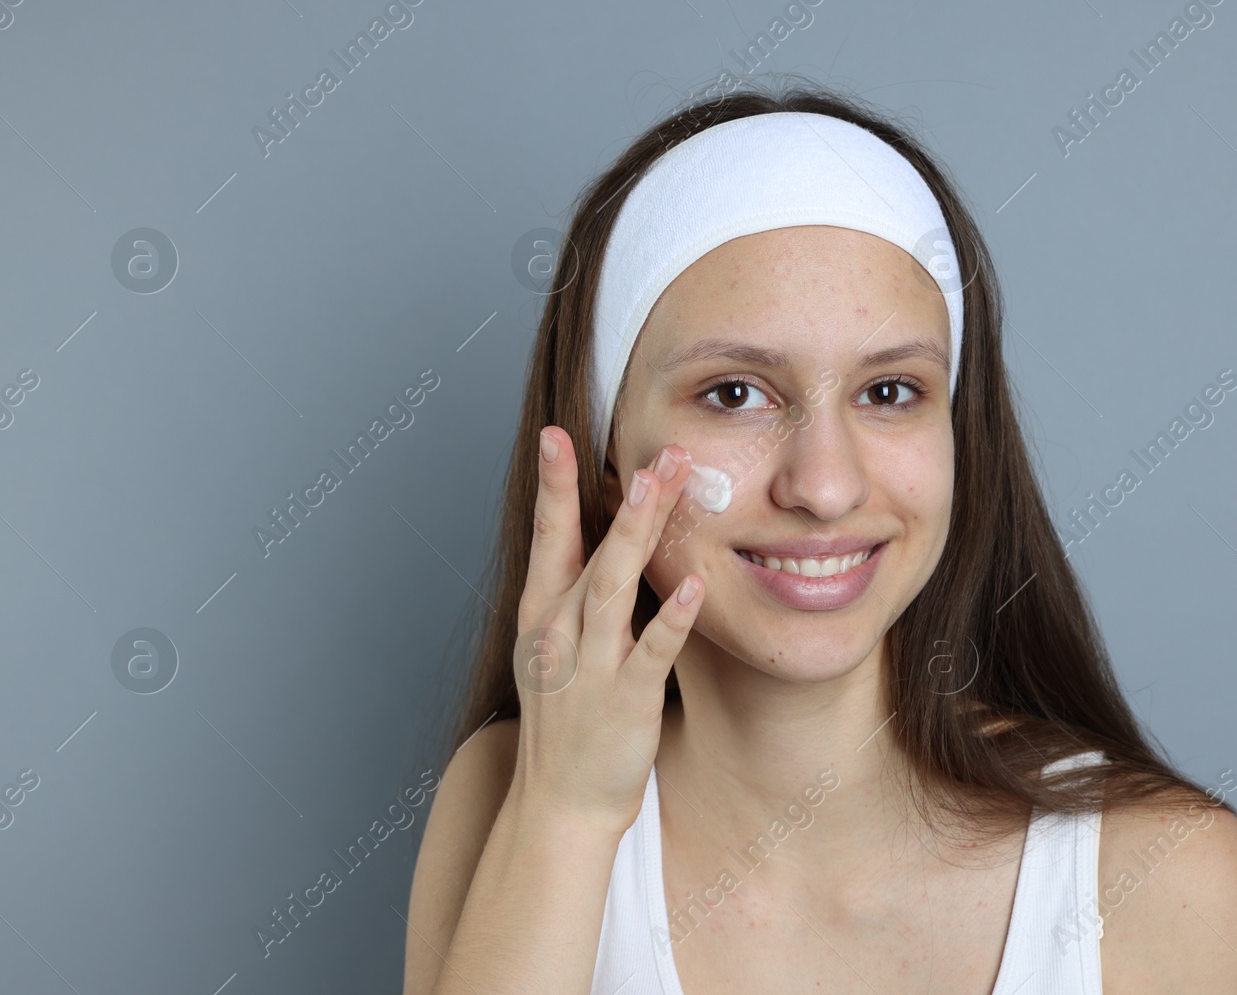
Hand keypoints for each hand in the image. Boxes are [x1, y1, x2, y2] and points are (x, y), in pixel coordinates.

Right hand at [508, 427, 704, 833]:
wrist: (560, 803)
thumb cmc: (566, 719)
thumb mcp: (557, 646)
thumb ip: (578, 591)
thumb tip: (613, 533)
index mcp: (541, 612)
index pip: (547, 535)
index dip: (552, 484)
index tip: (555, 433)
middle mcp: (558, 631)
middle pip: (587, 548)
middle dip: (619, 495)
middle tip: (653, 448)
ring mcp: (589, 665)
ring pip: (611, 587)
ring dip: (637, 534)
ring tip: (661, 487)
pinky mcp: (625, 699)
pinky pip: (651, 652)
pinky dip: (671, 618)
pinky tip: (695, 588)